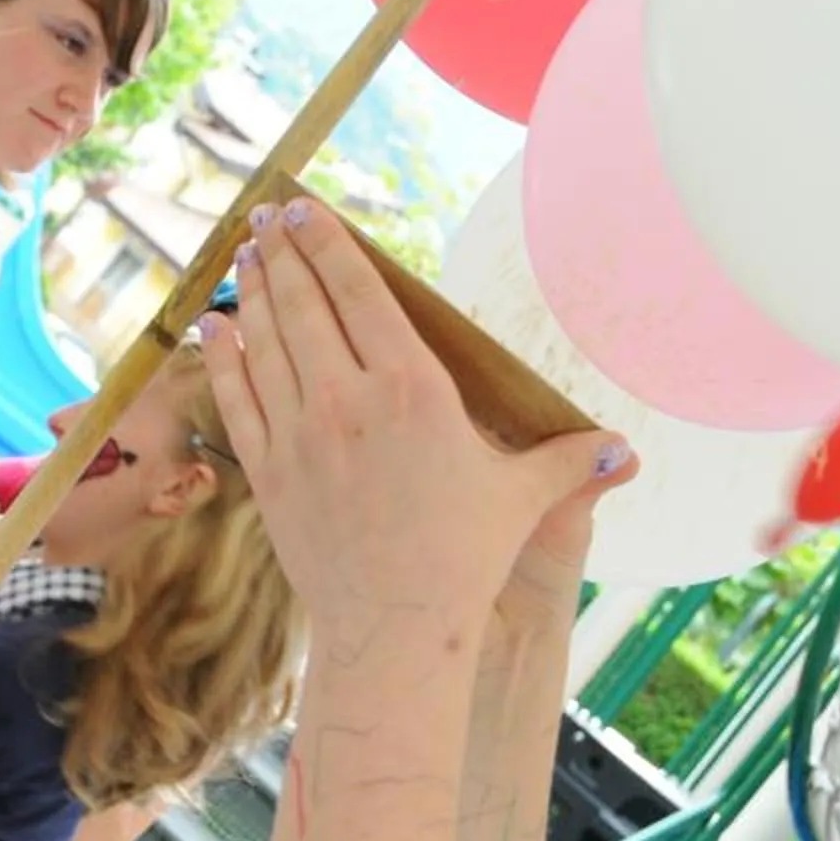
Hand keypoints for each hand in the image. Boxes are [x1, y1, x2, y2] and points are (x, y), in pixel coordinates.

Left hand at [199, 198, 631, 646]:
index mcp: (413, 389)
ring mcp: (301, 435)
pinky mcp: (269, 473)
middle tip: (267, 217)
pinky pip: (237, 397)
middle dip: (283, 252)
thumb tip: (625, 451)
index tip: (307, 212)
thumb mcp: (521, 500)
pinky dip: (223, 355)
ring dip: (253, 290)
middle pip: (305, 304)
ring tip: (245, 253)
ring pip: (266, 342)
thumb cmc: (464, 560)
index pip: (361, 292)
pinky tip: (213, 325)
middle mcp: (348, 400)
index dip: (330, 244)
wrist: (395, 628)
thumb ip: (569, 463)